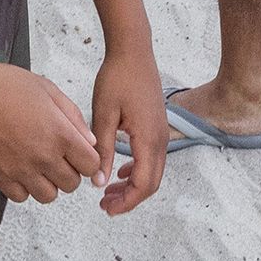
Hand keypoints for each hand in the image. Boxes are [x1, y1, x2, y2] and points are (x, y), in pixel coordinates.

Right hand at [0, 57, 102, 203]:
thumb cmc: (10, 85)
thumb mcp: (50, 91)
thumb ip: (74, 118)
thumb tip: (90, 142)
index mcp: (60, 134)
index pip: (91, 166)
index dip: (88, 159)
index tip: (80, 153)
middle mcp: (43, 157)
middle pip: (72, 184)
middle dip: (70, 171)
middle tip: (58, 156)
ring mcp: (21, 170)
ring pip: (48, 196)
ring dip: (48, 182)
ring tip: (39, 164)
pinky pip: (21, 197)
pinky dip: (24, 187)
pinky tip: (21, 169)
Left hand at [90, 38, 166, 215]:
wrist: (133, 51)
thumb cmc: (117, 78)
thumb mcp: (103, 115)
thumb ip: (103, 151)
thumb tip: (99, 182)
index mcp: (148, 138)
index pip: (143, 183)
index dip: (126, 201)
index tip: (106, 209)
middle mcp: (160, 139)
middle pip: (151, 183)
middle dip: (129, 198)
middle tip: (105, 206)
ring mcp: (162, 132)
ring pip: (153, 171)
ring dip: (133, 185)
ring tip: (108, 192)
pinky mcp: (158, 125)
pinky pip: (152, 157)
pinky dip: (137, 170)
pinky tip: (119, 170)